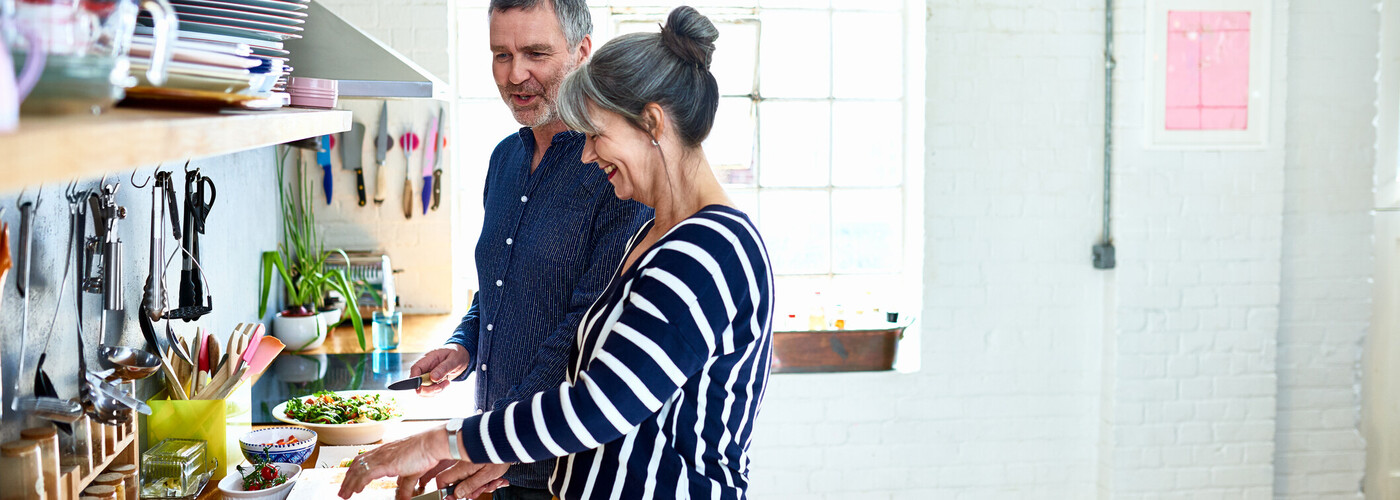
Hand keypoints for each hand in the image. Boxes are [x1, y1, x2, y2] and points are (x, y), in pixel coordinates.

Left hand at [338, 427, 458, 498]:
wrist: (431, 444)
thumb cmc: (425, 453)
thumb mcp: (413, 472)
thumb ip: (405, 485)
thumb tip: (404, 496)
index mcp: (385, 452)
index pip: (364, 460)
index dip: (355, 472)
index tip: (350, 482)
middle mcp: (381, 453)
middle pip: (357, 465)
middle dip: (347, 479)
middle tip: (342, 492)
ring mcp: (381, 457)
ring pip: (358, 470)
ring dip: (349, 483)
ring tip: (344, 494)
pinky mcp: (384, 463)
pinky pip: (365, 474)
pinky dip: (358, 483)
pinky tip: (356, 490)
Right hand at [411, 344, 470, 395]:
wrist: (461, 356)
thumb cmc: (457, 354)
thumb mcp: (453, 359)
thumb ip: (443, 368)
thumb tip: (433, 378)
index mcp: (428, 359)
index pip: (415, 368)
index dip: (414, 379)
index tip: (419, 387)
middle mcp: (425, 368)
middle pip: (417, 382)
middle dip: (428, 389)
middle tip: (442, 385)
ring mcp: (427, 376)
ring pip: (423, 390)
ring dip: (435, 390)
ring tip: (447, 382)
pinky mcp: (431, 382)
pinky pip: (429, 391)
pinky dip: (437, 391)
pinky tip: (445, 384)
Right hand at [437, 462, 509, 499]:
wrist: (507, 444)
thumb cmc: (498, 456)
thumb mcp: (485, 475)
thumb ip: (470, 485)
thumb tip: (457, 494)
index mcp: (461, 468)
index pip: (443, 480)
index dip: (447, 491)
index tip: (457, 497)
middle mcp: (462, 466)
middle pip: (459, 484)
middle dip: (472, 490)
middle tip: (483, 489)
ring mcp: (469, 465)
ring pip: (471, 482)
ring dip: (483, 485)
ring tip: (495, 481)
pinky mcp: (477, 464)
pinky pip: (479, 476)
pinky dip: (488, 480)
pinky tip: (498, 478)